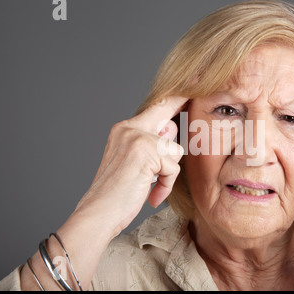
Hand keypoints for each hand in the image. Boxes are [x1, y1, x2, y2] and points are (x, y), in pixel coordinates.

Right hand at [75, 96, 187, 235]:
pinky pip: (173, 167)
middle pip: (168, 113)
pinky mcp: (145, 152)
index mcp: (125, 129)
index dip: (178, 94)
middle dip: (178, 121)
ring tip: (151, 185)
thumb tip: (172, 128)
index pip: (157, 105)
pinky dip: (166, 185)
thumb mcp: (136, 162)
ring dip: (168, 172)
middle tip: (185, 111)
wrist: (98, 214)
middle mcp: (129, 128)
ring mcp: (137, 138)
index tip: (196, 80)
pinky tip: (152, 195)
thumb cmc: (118, 193)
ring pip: (175, 149)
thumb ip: (153, 143)